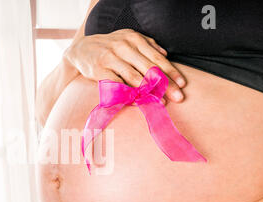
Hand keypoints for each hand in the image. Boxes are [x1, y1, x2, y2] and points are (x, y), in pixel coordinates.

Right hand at [64, 29, 185, 102]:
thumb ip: (147, 44)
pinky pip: (118, 85)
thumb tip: (165, 53)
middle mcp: (123, 47)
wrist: (80, 50)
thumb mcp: (127, 38)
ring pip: (134, 77)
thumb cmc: (108, 47)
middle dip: (165, 84)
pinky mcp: (99, 71)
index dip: (171, 71)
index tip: (182, 84)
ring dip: (149, 91)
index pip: (156, 57)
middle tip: (178, 96)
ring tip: (161, 101)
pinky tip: (139, 101)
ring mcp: (110, 59)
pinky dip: (129, 94)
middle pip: (149, 68)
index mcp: (133, 39)